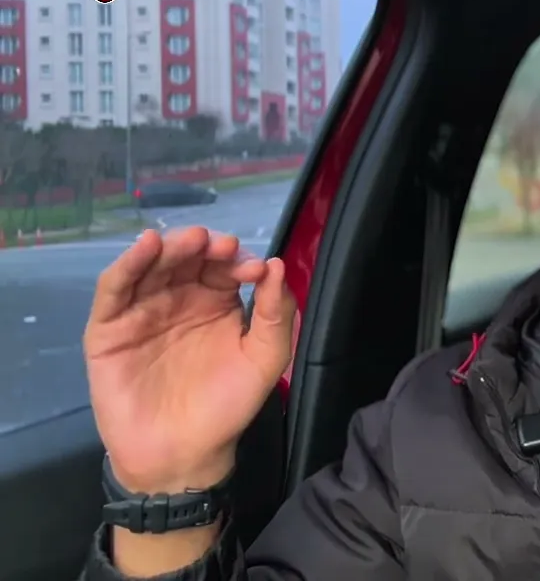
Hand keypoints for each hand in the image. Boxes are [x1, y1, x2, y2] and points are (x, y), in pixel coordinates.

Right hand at [84, 227, 295, 493]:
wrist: (183, 453)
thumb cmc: (227, 405)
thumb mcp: (265, 359)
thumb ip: (276, 314)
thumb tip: (277, 265)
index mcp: (217, 302)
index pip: (224, 267)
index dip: (237, 260)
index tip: (253, 267)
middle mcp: (179, 299)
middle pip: (187, 259)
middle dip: (204, 247)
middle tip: (220, 245)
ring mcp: (142, 311)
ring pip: (152, 266)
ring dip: (170, 248)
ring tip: (191, 239)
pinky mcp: (109, 328)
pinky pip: (114, 289)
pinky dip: (127, 264)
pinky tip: (146, 247)